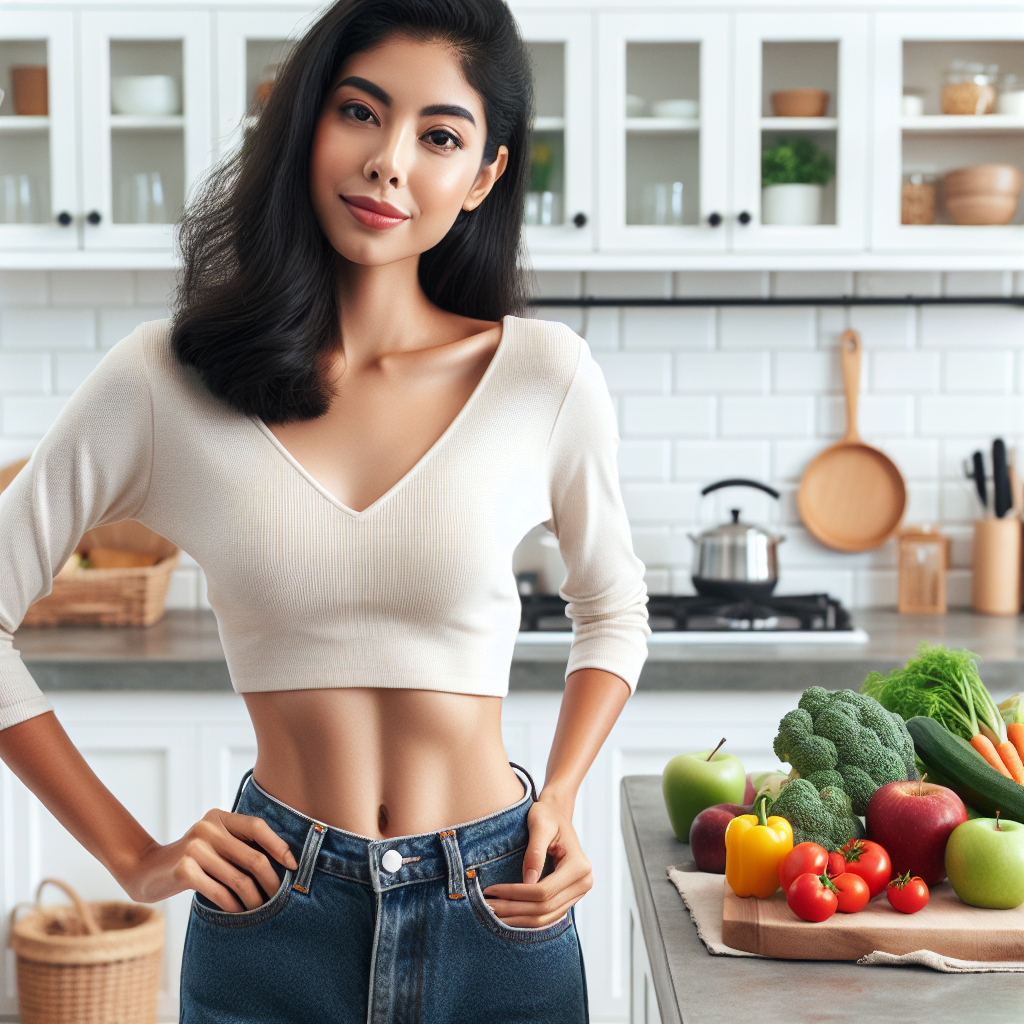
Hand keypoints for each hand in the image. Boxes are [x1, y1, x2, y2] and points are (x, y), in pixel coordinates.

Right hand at [122, 808, 297, 911]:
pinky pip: (221, 893)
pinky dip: (234, 906)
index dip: (278, 846)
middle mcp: (208, 828)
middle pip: (253, 857)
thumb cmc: (190, 859)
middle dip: (271, 881)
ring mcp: (195, 848)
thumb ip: (238, 845)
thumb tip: (281, 862)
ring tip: (261, 910)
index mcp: (219, 817)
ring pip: (240, 879)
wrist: (145, 870)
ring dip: (255, 900)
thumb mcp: (213, 842)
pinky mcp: (185, 870)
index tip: (293, 866)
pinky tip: (239, 913)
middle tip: (279, 897)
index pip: (257, 827)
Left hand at [481, 795, 592, 927]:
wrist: (556, 816)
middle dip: (513, 909)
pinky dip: (526, 919)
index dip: (515, 894)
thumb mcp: (540, 825)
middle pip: (544, 908)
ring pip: (545, 918)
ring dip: (517, 919)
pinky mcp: (568, 898)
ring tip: (492, 915)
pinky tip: (507, 916)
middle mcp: (583, 883)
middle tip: (486, 906)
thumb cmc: (547, 816)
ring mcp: (578, 893)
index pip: (544, 891)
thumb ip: (535, 852)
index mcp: (579, 866)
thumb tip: (527, 882)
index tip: (491, 890)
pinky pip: (547, 916)